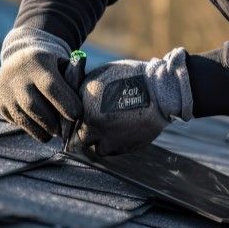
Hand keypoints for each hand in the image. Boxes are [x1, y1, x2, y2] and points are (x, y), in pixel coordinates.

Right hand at [0, 27, 82, 141]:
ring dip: (41, 129)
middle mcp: (17, 74)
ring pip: (23, 116)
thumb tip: (86, 105)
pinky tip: (39, 128)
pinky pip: (15, 119)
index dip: (65, 104)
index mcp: (38, 61)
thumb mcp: (63, 65)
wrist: (20, 58)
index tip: (77, 116)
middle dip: (52, 122)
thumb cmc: (51, 67)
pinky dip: (29, 127)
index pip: (51, 86)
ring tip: (52, 133)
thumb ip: (74, 81)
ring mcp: (4, 87)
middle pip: (35, 106)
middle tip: (64, 131)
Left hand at [74, 48, 193, 155]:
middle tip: (91, 128)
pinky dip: (114, 145)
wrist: (160, 91)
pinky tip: (121, 133)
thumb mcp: (100, 76)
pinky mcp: (123, 147)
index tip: (78, 120)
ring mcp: (108, 138)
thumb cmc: (130, 77)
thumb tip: (73, 102)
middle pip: (78, 137)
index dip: (73, 120)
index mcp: (84, 103)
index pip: (68, 120)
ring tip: (109, 130)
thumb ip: (83, 92)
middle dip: (83, 133)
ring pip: (95, 147)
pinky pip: (111, 151)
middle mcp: (92, 122)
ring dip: (99, 142)